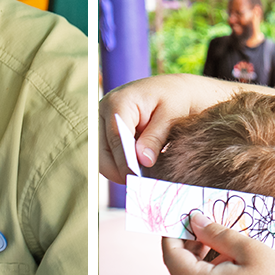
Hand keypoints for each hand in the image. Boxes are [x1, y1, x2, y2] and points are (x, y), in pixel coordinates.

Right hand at [99, 75, 256, 181]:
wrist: (172, 91)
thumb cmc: (174, 99)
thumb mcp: (170, 116)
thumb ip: (155, 137)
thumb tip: (142, 161)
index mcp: (119, 102)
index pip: (116, 137)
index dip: (126, 161)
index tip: (138, 178)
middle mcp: (103, 111)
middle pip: (101, 151)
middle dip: (119, 169)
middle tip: (140, 183)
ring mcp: (100, 122)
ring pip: (100, 157)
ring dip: (118, 169)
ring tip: (140, 177)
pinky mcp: (103, 132)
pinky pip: (105, 156)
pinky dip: (119, 165)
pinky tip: (136, 169)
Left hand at [161, 216, 274, 274]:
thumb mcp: (251, 251)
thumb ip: (218, 234)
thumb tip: (195, 222)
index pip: (171, 255)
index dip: (172, 233)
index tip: (182, 215)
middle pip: (180, 269)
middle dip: (187, 244)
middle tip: (202, 222)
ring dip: (200, 259)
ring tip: (220, 239)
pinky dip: (209, 274)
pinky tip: (229, 261)